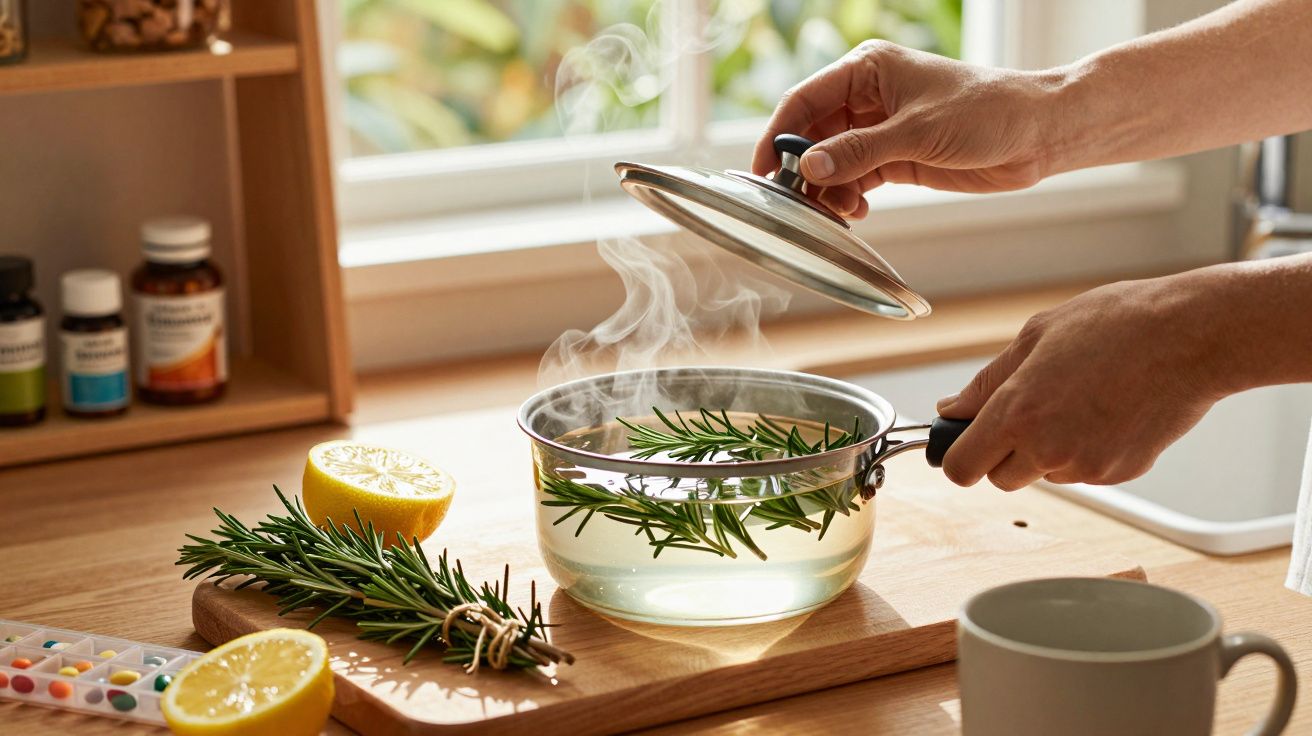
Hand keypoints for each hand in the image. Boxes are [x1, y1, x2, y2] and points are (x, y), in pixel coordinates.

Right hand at [751, 40, 1060, 218]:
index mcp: (867, 69)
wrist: (1039, 134)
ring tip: (835, 212)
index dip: (778, 135)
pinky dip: (848, 196)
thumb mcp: (917, 132)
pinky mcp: (896, 158)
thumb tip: (809, 166)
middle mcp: (867, 96)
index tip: (764, 172)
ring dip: (827, 188)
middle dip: (802, 169)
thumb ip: (859, 151)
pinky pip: (855, 178)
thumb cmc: (987, 112)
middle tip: (797, 203)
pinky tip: (855, 211)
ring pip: (832, 160)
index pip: (804, 100)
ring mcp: (880, 129)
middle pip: (813, 133)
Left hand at [935, 275, 1229, 490]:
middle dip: (1005, 454)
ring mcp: (1086, 466)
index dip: (959, 457)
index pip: (962, 468)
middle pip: (1001, 479)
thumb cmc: (1117, 325)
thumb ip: (987, 382)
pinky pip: (1084, 472)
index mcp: (1016, 413)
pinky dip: (1086, 450)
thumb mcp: (1036, 336)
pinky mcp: (1120, 473)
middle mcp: (1048, 449)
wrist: (1192, 337)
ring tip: (1079, 400)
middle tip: (1030, 412)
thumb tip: (953, 409)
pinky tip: (1107, 411)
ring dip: (1048, 451)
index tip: (964, 443)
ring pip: (1045, 474)